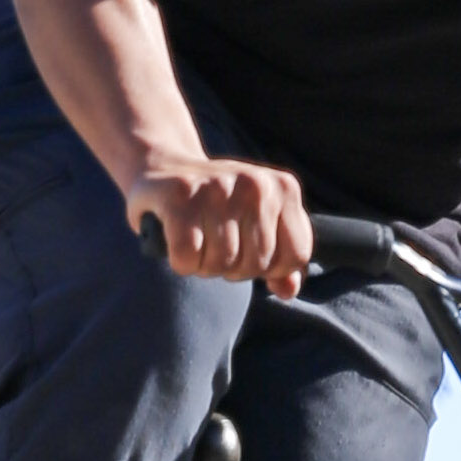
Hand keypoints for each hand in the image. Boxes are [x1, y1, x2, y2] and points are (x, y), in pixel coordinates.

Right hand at [129, 157, 312, 290]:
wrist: (164, 169)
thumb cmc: (217, 205)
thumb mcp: (259, 222)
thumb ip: (282, 257)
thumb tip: (288, 291)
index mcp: (284, 188)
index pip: (296, 255)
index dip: (271, 268)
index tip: (249, 250)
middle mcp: (255, 184)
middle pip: (257, 264)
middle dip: (233, 268)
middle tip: (216, 245)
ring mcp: (218, 187)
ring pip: (221, 264)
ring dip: (204, 265)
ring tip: (198, 240)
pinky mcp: (180, 196)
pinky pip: (188, 258)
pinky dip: (181, 261)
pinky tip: (178, 240)